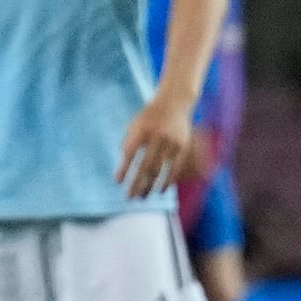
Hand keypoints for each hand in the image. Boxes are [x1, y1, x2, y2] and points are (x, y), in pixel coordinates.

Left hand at [115, 85, 200, 201]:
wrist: (174, 103)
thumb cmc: (149, 117)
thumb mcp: (134, 125)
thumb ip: (129, 142)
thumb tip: (124, 166)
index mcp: (141, 130)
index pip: (129, 153)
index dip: (123, 169)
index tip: (117, 182)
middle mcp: (157, 137)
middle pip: (145, 166)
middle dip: (137, 183)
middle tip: (129, 197)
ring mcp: (171, 143)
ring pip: (161, 170)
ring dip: (151, 186)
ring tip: (143, 197)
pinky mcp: (183, 148)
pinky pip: (175, 169)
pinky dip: (168, 181)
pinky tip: (161, 190)